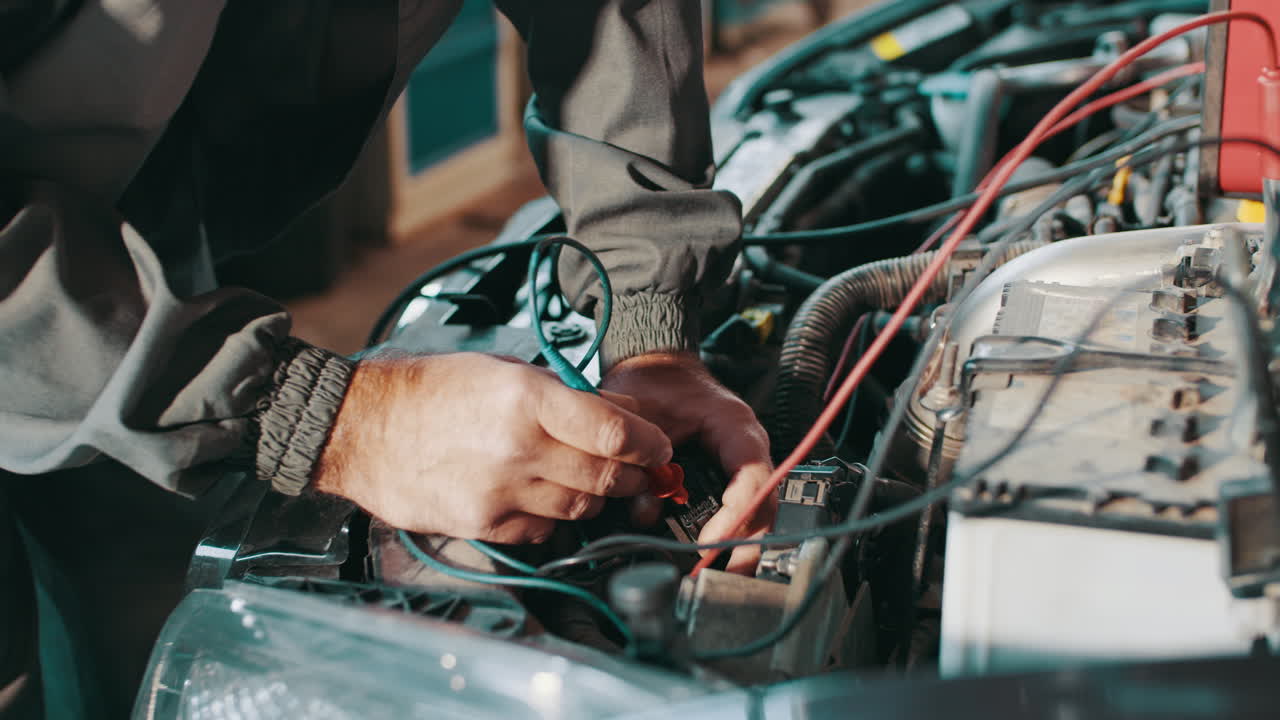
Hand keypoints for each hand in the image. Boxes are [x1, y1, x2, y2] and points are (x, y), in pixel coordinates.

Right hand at [312, 351, 672, 542]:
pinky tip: (544, 498)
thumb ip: (562, 394)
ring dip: (597, 496)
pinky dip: (555, 517)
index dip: (649, 443)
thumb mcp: (503, 370)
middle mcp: (519, 447)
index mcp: (527, 399)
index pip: (616, 433)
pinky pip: (544, 529)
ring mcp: (501, 492)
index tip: (659, 446)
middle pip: (607, 476)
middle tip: (641, 470)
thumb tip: (618, 415)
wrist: (362, 428)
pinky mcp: (483, 524)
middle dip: (634, 475)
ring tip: (594, 481)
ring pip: (581, 507)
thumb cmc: (432, 390)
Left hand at [601, 353, 774, 573]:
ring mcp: (741, 466)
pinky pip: (734, 512)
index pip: (752, 479)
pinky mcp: (727, 478)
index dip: (735, 516)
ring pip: (756, 515)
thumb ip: (644, 460)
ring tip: (714, 573)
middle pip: (765, 507)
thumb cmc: (657, 383)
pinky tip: (704, 553)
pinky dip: (721, 534)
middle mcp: (747, 451)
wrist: (659, 368)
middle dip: (747, 547)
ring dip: (736, 545)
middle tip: (723, 578)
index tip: (708, 541)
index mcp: (736, 429)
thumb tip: (643, 509)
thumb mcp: (645, 413)